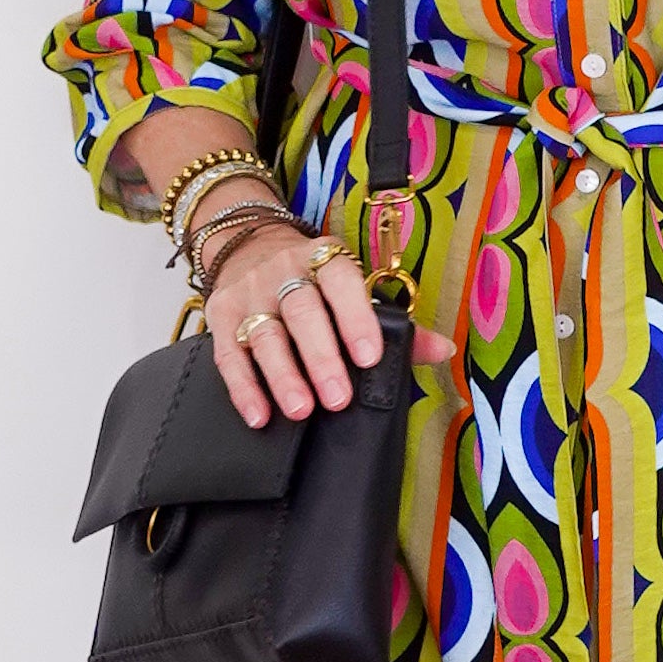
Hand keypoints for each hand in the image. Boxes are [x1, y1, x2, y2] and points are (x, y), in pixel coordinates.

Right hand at [197, 204, 454, 429]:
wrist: (248, 246)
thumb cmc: (314, 280)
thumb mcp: (352, 287)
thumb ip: (395, 322)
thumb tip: (442, 350)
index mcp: (324, 260)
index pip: (341, 282)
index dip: (356, 318)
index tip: (370, 357)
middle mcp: (284, 272)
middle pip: (302, 312)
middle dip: (321, 357)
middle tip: (338, 399)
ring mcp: (250, 294)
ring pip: (265, 334)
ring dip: (283, 375)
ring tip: (301, 410)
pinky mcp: (220, 317)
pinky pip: (230, 355)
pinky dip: (244, 388)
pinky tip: (259, 415)